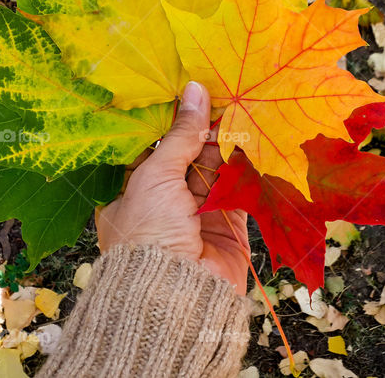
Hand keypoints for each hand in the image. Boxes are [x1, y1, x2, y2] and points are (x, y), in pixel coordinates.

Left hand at [96, 82, 249, 294]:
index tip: (187, 94)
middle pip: (185, 159)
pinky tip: (253, 139)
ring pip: (213, 172)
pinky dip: (246, 168)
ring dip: (226, 146)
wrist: (177, 294)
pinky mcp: (227, 228)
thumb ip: (180, 135)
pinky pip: (238, 191)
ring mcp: (196, 218)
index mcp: (130, 196)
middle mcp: (162, 206)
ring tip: (240, 109)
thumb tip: (195, 90)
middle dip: (201, 132)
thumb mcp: (156, 175)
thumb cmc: (149, 232)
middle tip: (221, 96)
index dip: (169, 125)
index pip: (151, 152)